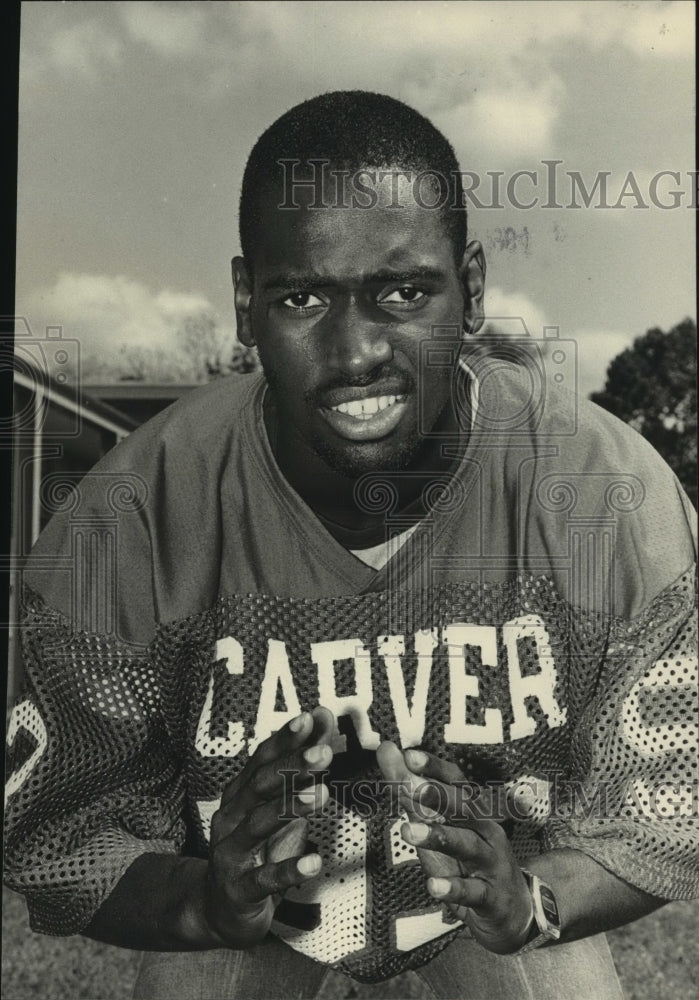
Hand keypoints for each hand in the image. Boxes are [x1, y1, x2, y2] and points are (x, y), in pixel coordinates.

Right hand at [204, 707, 334, 947]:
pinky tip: (313, 863)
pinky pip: (263, 879)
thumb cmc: (260, 849)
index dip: (284, 740)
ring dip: (289, 808)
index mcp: (241, 793)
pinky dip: (287, 870)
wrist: (221, 910)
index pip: (262, 759)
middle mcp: (230, 816)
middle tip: (323, 753)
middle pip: (259, 786)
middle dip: (290, 767)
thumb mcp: (283, 804)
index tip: (308, 719)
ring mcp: (230, 853)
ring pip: (257, 825)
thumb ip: (303, 761)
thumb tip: (322, 715)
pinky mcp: (237, 889)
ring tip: (323, 794)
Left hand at [383, 744, 533, 954]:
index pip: (456, 782)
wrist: (511, 910)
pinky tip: (432, 886)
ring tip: (406, 831)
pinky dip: (453, 888)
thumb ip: (410, 790)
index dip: (434, 768)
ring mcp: (490, 862)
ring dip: (438, 837)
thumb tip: (386, 750)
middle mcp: (485, 830)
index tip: (409, 755)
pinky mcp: (490, 896)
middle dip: (438, 795)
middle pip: (464, 808)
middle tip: (409, 785)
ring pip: (467, 846)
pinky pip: (472, 891)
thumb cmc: (467, 859)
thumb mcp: (436, 824)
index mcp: (472, 810)